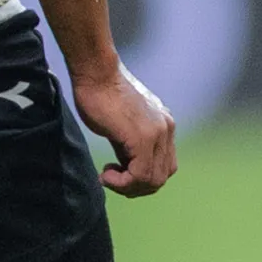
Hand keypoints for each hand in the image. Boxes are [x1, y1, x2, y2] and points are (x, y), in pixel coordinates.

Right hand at [70, 62, 175, 197]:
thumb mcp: (122, 124)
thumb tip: (127, 168)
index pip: (164, 167)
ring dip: (127, 187)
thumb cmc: (100, 95)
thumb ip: (132, 145)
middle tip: (111, 178)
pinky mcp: (143, 138)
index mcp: (164, 125)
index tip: (117, 171)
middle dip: (135, 187)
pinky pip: (140, 175)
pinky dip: (122, 183)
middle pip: (161, 177)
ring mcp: (157, 134)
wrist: (95, 74)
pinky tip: (105, 174)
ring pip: (153, 181)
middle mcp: (166, 129)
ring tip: (107, 176)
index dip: (141, 178)